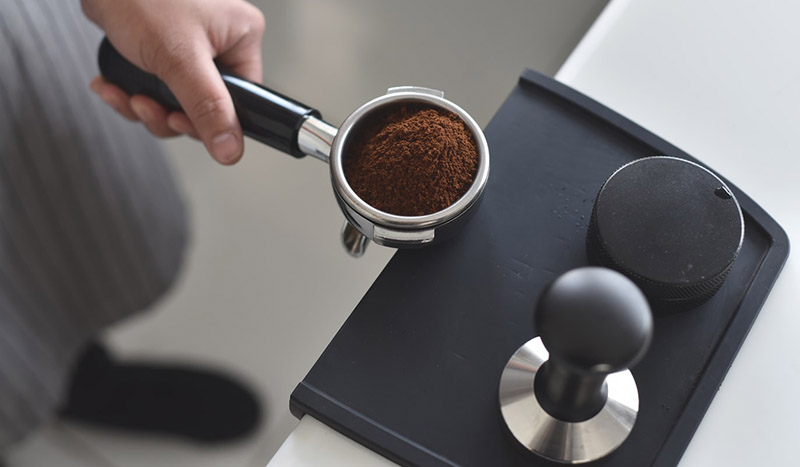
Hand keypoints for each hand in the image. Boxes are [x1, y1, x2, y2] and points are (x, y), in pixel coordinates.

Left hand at [82, 0, 264, 164]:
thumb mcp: (180, 59)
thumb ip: (208, 108)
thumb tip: (230, 149)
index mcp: (241, 37)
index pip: (240, 100)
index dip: (208, 120)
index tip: (178, 122)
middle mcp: (221, 41)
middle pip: (206, 105)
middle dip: (167, 114)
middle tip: (145, 107)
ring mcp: (192, 46)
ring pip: (178, 100)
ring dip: (145, 107)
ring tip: (125, 95)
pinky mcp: (163, 48)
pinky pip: (157, 87)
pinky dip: (133, 93)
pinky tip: (113, 86)